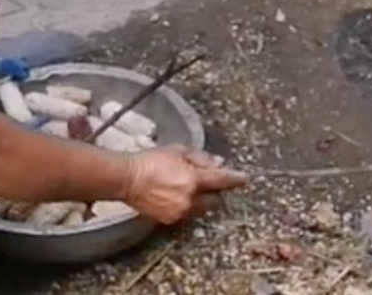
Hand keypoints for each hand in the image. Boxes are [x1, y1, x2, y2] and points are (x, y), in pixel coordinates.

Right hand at [120, 147, 247, 225]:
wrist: (128, 179)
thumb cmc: (151, 161)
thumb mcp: (178, 151)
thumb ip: (201, 158)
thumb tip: (219, 163)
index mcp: (192, 179)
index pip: (222, 180)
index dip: (236, 179)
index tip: (244, 178)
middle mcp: (189, 199)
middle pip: (215, 199)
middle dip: (215, 190)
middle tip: (208, 180)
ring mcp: (180, 212)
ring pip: (203, 209)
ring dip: (203, 199)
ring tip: (190, 187)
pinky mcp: (171, 220)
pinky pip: (189, 214)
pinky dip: (190, 206)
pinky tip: (179, 196)